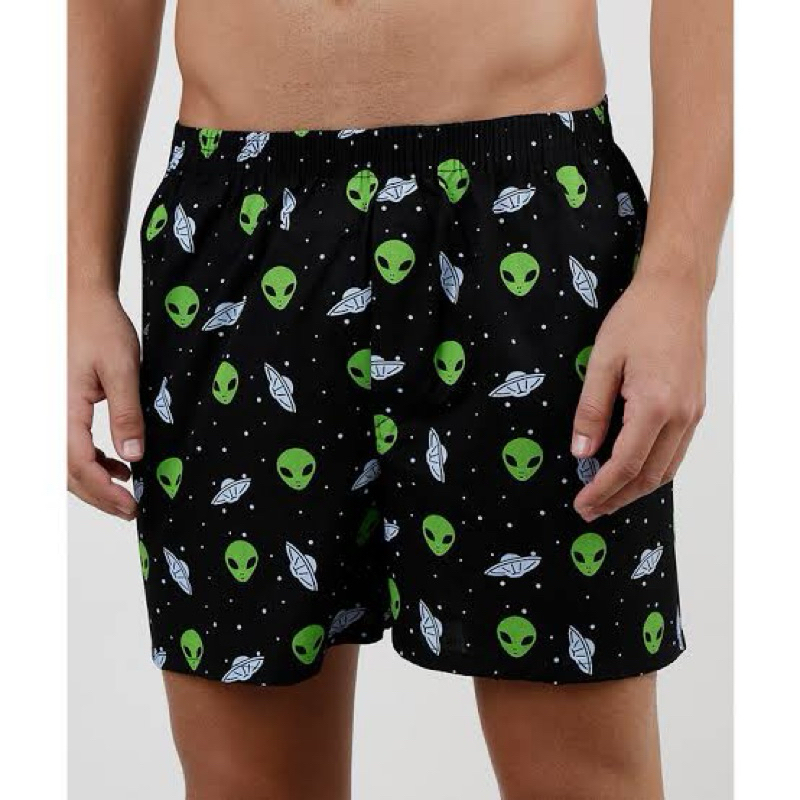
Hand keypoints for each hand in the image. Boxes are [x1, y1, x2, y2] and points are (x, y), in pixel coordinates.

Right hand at [68, 290, 143, 518]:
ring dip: (94, 481)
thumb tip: (133, 455)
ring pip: (65, 462)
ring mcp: (50, 412)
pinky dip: (91, 461)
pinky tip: (117, 464)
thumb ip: (126, 414)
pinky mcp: (57, 407)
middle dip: (99, 496)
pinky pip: (67, 445)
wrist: (79, 301)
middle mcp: (48, 415)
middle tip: (131, 510)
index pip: (79, 465)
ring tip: (128, 492)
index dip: (105, 492)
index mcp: (61, 409)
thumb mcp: (122, 369)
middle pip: (67, 472)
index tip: (131, 506)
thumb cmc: (98, 327)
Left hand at [571, 264, 707, 521]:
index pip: (625, 464)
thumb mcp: (602, 362)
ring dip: (636, 489)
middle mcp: (681, 415)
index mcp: (656, 405)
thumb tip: (581, 452)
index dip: (602, 490)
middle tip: (590, 511)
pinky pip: (676, 451)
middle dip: (618, 498)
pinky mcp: (695, 406)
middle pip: (649, 475)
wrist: (676, 292)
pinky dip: (653, 469)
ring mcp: (693, 412)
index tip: (581, 504)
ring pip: (667, 468)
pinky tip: (632, 471)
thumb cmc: (636, 319)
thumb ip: (591, 410)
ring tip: (608, 498)